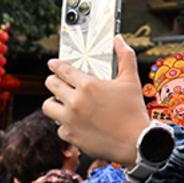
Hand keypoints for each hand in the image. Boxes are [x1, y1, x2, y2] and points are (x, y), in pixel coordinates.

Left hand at [43, 35, 147, 167]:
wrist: (135, 142)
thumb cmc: (134, 111)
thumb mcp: (132, 80)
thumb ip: (125, 57)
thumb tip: (119, 40)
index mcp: (88, 85)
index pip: (63, 70)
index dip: (56, 65)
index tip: (53, 64)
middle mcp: (75, 101)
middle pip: (51, 85)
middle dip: (53, 81)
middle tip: (56, 82)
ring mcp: (69, 119)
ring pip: (48, 106)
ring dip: (53, 102)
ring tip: (62, 103)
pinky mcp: (69, 135)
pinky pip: (59, 126)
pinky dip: (66, 124)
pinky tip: (76, 122)